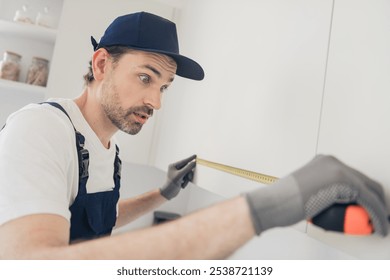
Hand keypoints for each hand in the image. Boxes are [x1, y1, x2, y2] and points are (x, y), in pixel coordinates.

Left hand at [160, 155, 196, 199]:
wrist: (168, 194)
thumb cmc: (171, 184)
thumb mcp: (180, 175)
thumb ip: (187, 169)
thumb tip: (193, 163)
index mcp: (173, 166)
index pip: (183, 161)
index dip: (190, 158)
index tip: (195, 155)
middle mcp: (175, 168)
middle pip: (187, 168)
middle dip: (188, 174)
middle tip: (189, 178)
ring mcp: (178, 173)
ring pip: (188, 173)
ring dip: (187, 179)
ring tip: (183, 183)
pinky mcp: (180, 178)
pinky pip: (187, 177)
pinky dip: (186, 182)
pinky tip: (182, 185)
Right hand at [245, 155, 388, 235]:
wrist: (272, 202)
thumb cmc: (283, 201)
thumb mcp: (307, 191)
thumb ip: (323, 192)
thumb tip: (334, 204)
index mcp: (324, 162)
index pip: (354, 177)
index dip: (367, 195)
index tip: (369, 209)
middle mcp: (333, 161)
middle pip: (366, 181)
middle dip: (377, 202)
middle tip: (378, 217)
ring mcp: (338, 169)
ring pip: (371, 191)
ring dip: (379, 210)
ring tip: (379, 224)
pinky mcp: (343, 181)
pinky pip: (369, 202)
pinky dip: (378, 216)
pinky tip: (378, 226)